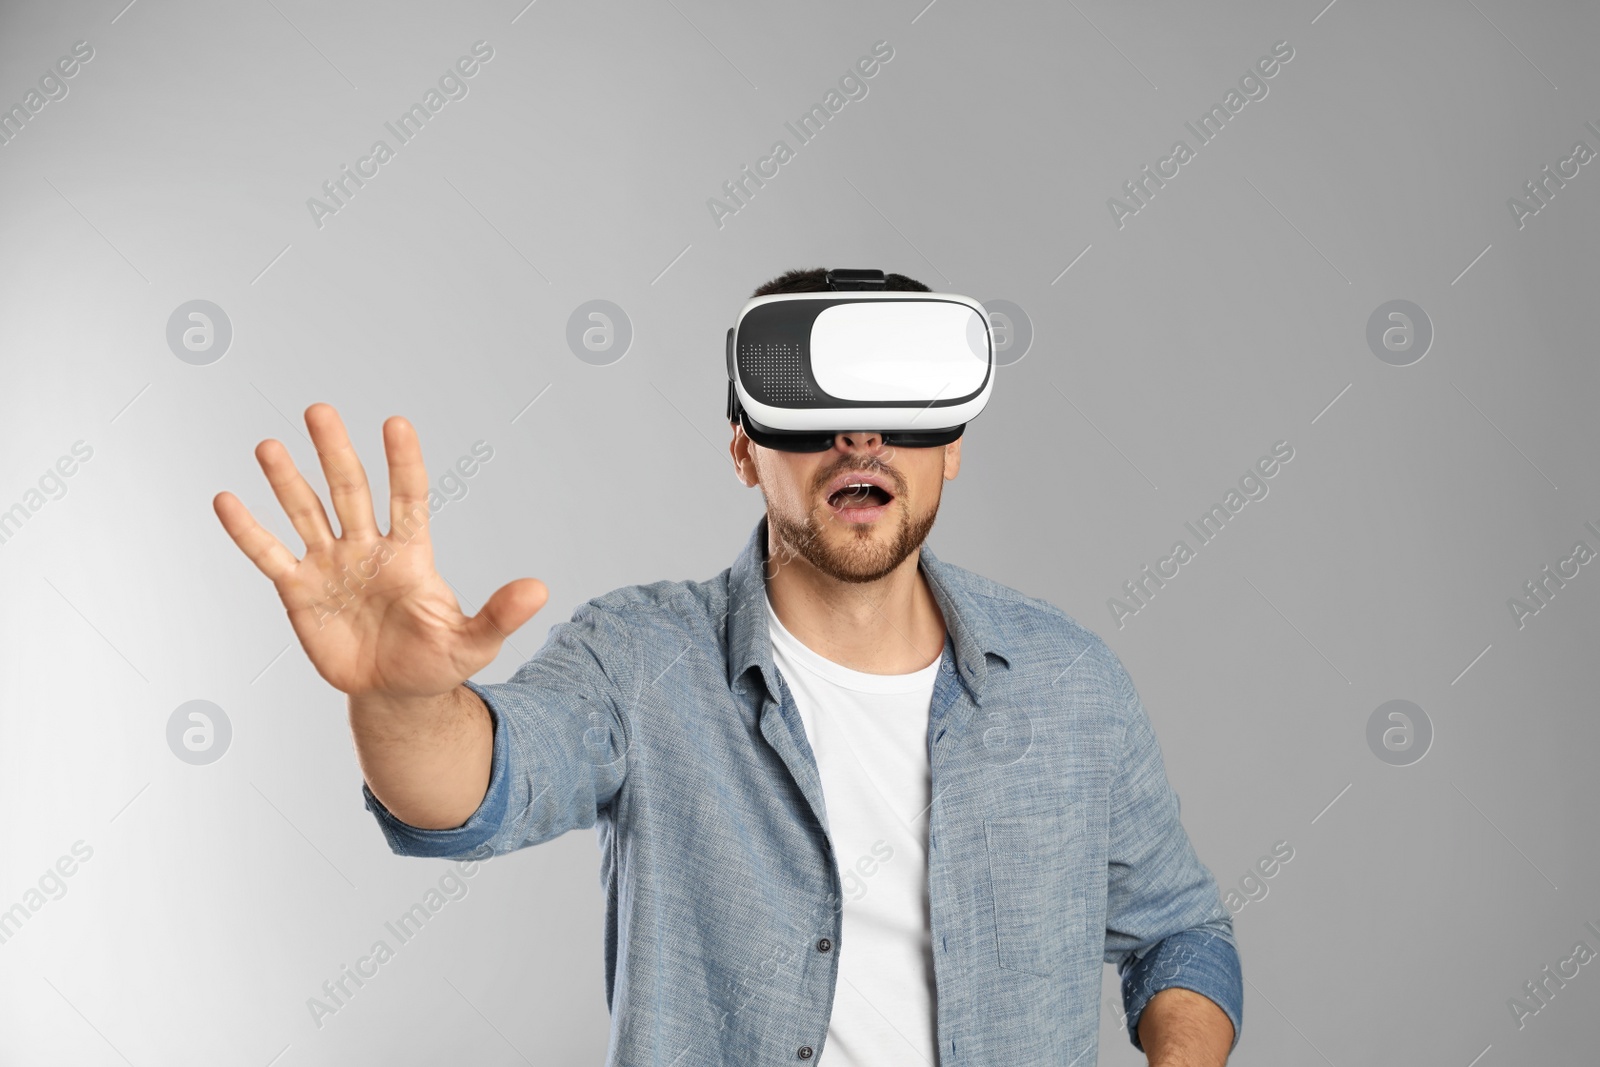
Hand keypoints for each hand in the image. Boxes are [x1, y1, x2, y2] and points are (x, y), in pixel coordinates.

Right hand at [213, 403, 547, 699]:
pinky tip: (225, 499)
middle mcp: (367, 549)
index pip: (408, 498)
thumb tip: (541, 590)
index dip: (403, 463)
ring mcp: (331, 566)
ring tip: (269, 445)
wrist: (396, 692)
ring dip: (287, 481)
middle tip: (320, 409)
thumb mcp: (474, 642)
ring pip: (306, 513)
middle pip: (350, 491)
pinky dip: (247, 530)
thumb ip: (500, 615)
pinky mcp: (298, 592)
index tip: (396, 423)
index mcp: (410, 555)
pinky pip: (269, 554)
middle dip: (335, 452)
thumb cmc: (437, 660)